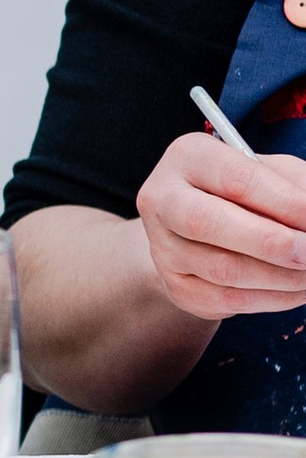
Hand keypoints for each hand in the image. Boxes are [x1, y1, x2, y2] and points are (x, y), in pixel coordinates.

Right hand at [136, 130, 305, 318]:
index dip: (285, 202)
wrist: (201, 228)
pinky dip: (274, 298)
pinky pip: (229, 299)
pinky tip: (297, 288)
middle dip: (272, 242)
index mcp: (189, 157)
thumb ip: (295, 186)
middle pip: (209, 223)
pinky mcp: (177, 287)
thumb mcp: (272, 173)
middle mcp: (163, 200)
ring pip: (224, 269)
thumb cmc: (243, 193)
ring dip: (281, 276)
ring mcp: (164, 248)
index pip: (237, 179)